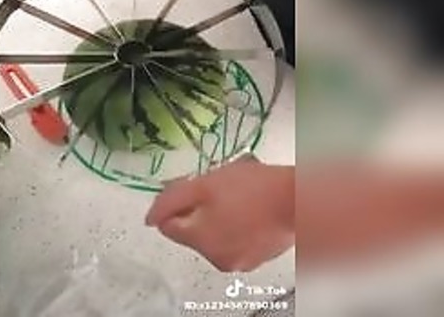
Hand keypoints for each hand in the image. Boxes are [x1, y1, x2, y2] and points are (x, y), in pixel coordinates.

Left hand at [146, 158, 294, 271]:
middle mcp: (214, 259)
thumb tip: (149, 218)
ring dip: (218, 216)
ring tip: (238, 196)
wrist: (297, 200)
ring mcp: (239, 261)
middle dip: (199, 209)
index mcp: (198, 241)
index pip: (168, 225)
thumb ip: (171, 200)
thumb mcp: (203, 184)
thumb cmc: (249, 188)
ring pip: (215, 235)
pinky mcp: (258, 257)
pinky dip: (237, 226)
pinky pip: (236, 239)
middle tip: (217, 188)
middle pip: (192, 231)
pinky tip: (251, 208)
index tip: (190, 186)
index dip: (175, 203)